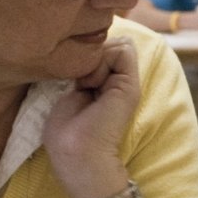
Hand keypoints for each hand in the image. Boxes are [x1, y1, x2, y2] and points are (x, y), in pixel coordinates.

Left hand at [43, 37, 139, 197]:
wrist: (78, 153)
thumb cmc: (66, 131)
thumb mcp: (72, 92)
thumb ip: (86, 71)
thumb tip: (103, 48)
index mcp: (105, 85)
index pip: (99, 50)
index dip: (82, 57)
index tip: (73, 83)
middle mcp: (119, 81)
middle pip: (107, 44)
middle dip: (88, 57)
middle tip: (82, 86)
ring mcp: (127, 82)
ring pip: (115, 44)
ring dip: (93, 62)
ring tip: (87, 88)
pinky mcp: (131, 84)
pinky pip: (123, 49)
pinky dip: (102, 62)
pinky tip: (93, 85)